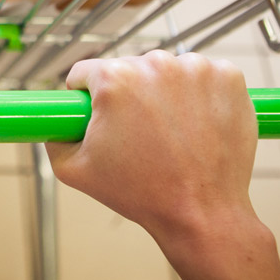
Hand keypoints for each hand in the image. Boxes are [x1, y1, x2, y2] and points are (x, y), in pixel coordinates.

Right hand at [45, 50, 279, 279]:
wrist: (203, 214)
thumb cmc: (143, 193)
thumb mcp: (74, 171)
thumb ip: (53, 138)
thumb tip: (52, 123)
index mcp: (114, 79)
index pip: (86, 71)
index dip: (87, 96)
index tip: (100, 115)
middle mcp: (155, 64)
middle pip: (129, 69)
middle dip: (130, 96)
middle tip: (138, 134)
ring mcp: (196, 69)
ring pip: (166, 71)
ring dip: (165, 93)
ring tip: (171, 133)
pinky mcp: (228, 78)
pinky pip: (203, 76)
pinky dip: (200, 94)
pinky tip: (196, 123)